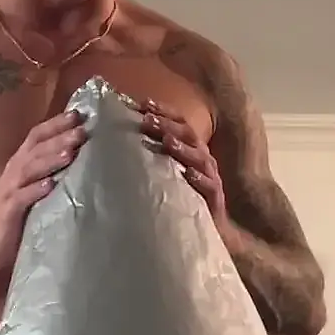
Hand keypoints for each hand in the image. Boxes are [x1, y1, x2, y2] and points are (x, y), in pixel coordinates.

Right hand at [0, 109, 85, 272]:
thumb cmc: (15, 217)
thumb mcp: (32, 189)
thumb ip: (49, 173)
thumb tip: (80, 156)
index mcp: (20, 164)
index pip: (36, 136)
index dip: (55, 124)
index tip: (78, 114)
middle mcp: (14, 172)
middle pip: (36, 148)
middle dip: (59, 138)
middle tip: (81, 131)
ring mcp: (8, 191)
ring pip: (29, 169)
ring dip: (50, 160)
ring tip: (69, 153)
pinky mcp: (7, 211)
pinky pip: (21, 198)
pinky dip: (35, 190)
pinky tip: (50, 185)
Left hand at [141, 101, 229, 233]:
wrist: (207, 231)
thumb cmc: (181, 198)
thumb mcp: (165, 173)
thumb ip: (150, 156)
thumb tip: (119, 141)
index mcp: (190, 148)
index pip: (179, 122)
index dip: (163, 111)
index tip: (143, 104)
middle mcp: (201, 158)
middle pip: (187, 134)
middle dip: (167, 124)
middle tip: (146, 120)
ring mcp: (209, 177)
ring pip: (199, 157)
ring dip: (182, 148)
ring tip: (166, 141)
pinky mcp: (214, 199)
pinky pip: (209, 186)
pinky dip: (199, 178)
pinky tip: (189, 174)